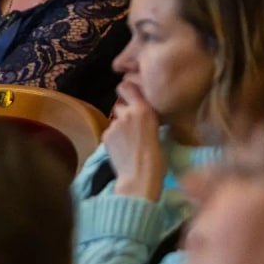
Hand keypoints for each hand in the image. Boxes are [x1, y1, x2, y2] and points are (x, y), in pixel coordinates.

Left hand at [105, 82, 167, 201]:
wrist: (140, 176)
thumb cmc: (157, 158)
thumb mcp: (159, 131)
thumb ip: (146, 119)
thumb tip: (142, 115)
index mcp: (144, 110)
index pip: (127, 86)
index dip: (126, 91)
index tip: (128, 96)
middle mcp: (127, 113)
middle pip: (119, 105)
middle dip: (123, 112)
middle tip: (130, 127)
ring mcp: (114, 124)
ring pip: (114, 120)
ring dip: (119, 127)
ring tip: (128, 142)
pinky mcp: (104, 135)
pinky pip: (109, 132)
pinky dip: (113, 138)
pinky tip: (121, 149)